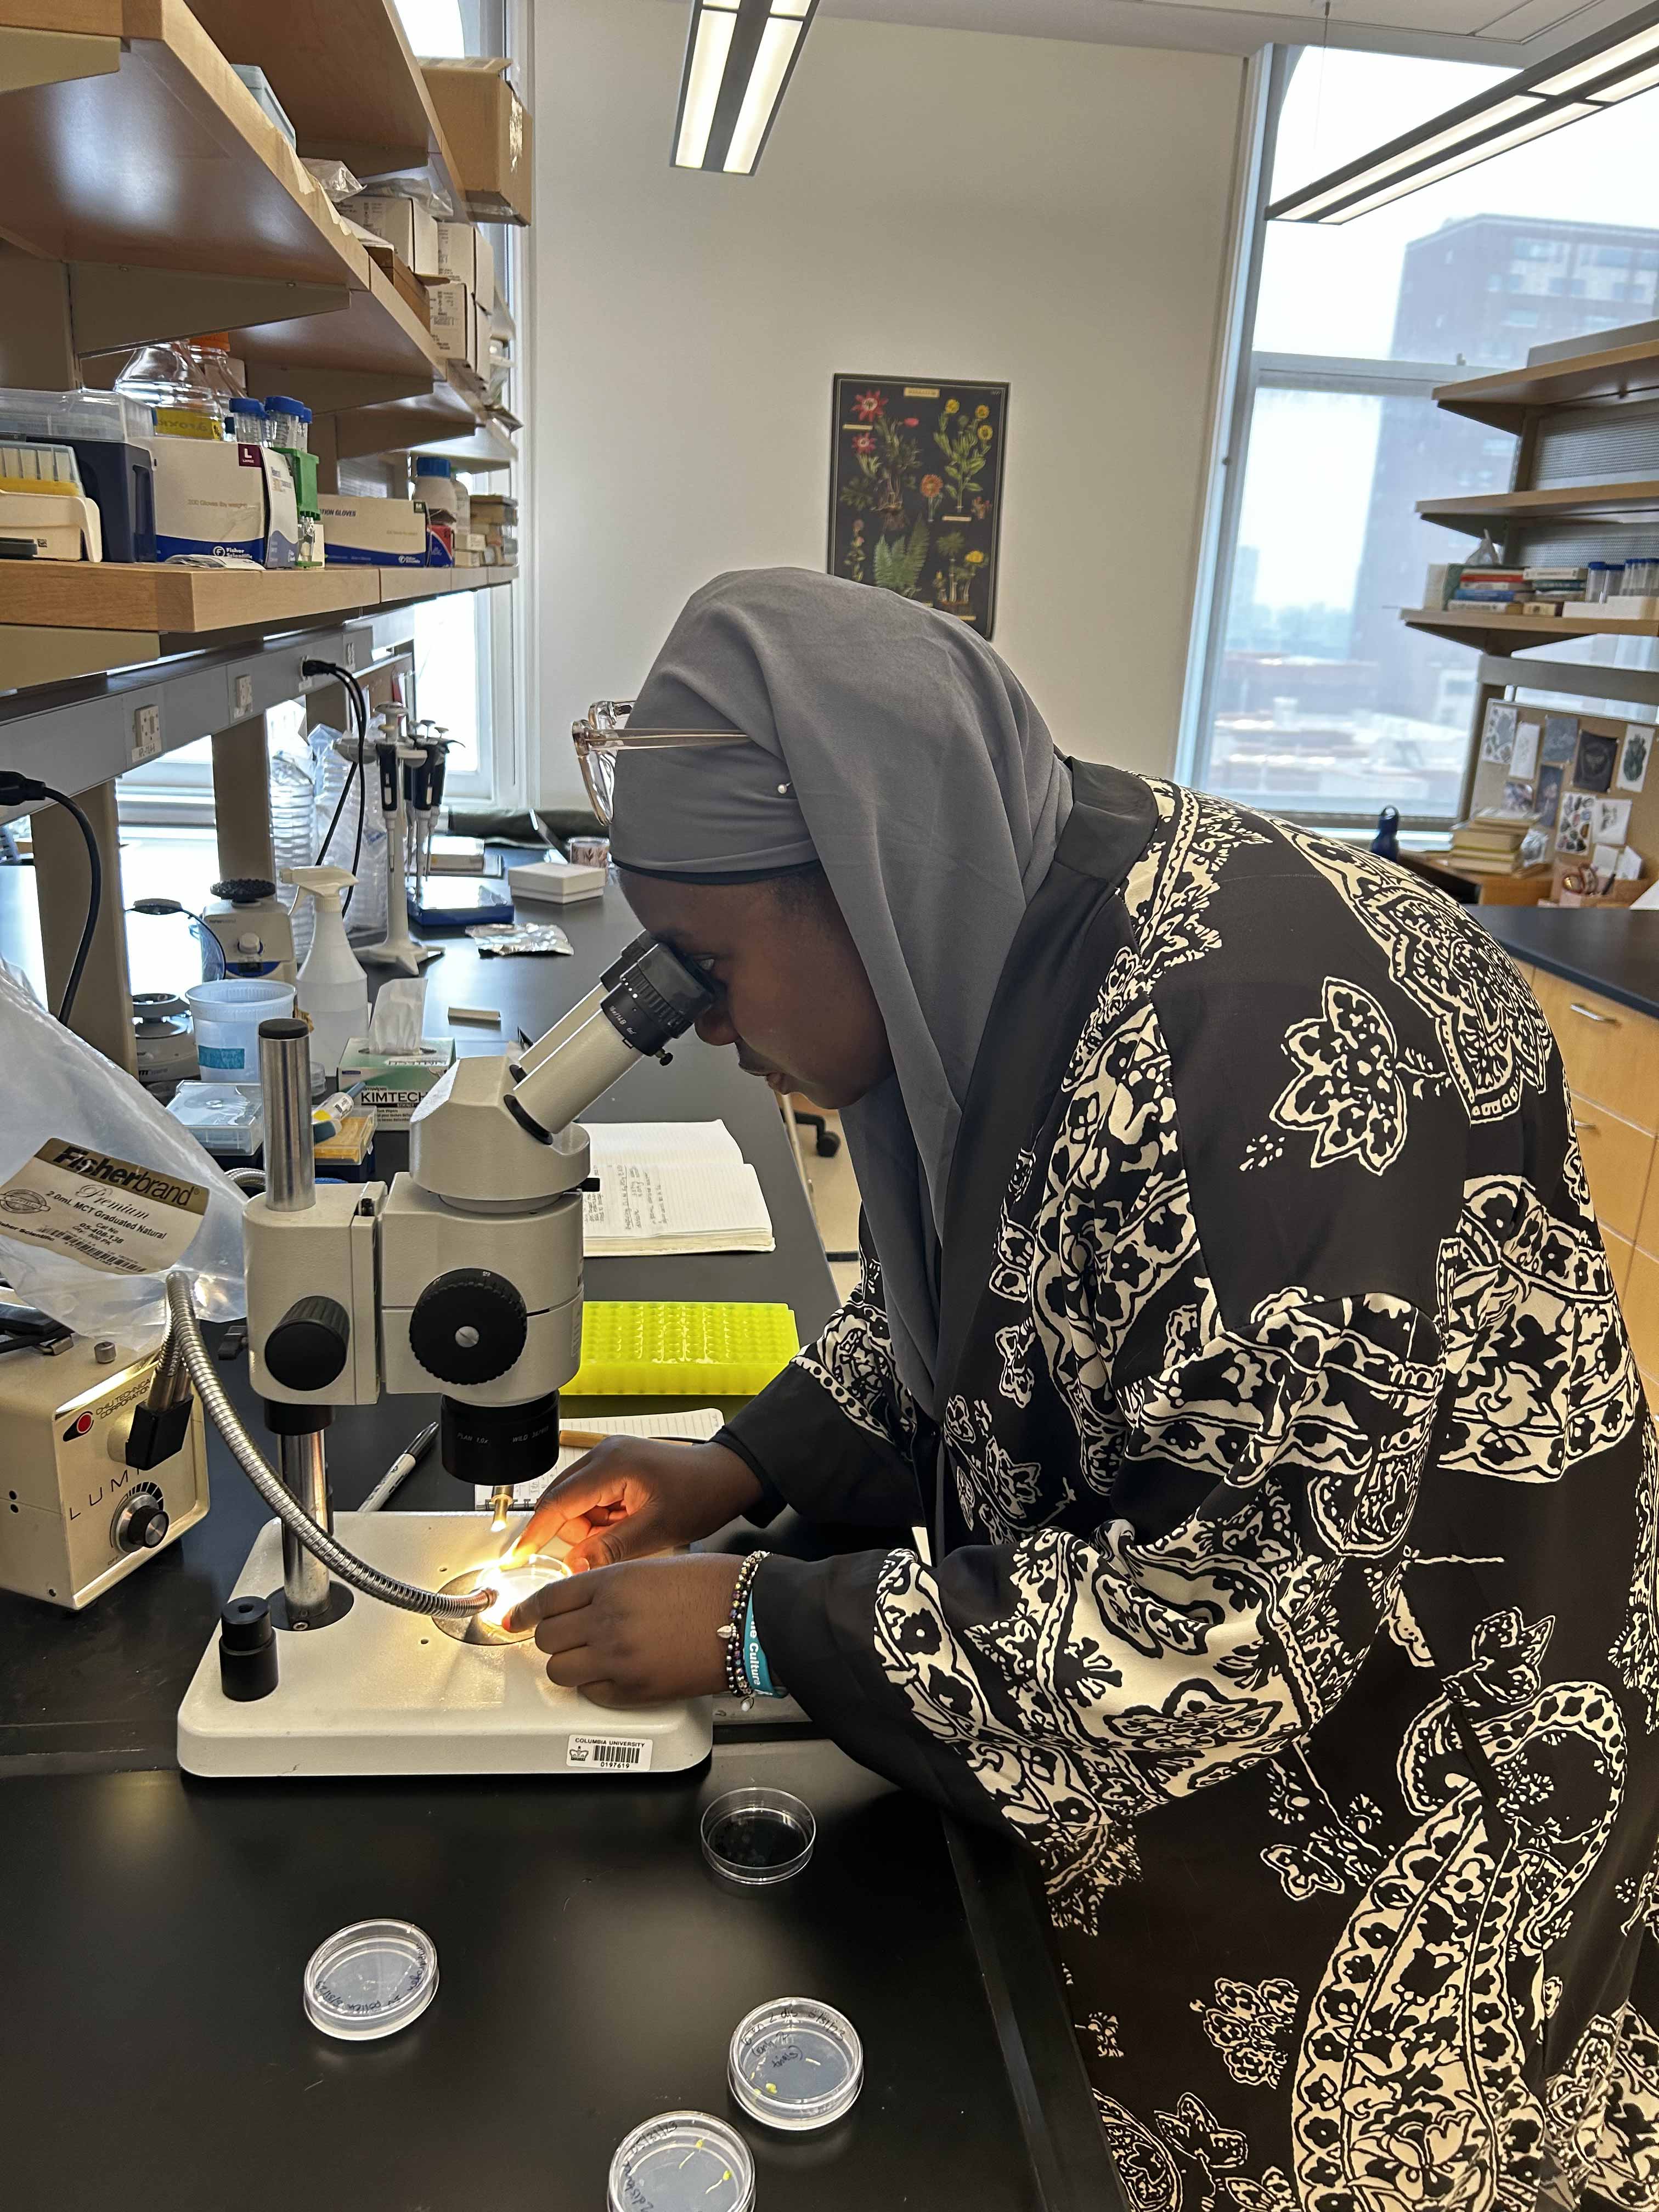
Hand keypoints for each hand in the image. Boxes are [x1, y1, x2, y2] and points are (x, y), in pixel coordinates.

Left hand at [503, 1553, 741, 1705]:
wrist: (751, 1617)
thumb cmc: (714, 1586)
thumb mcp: (654, 1566)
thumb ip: (613, 1584)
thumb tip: (584, 1602)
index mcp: (612, 1582)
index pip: (548, 1599)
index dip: (526, 1611)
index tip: (517, 1618)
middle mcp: (607, 1620)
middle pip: (547, 1637)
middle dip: (550, 1637)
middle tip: (564, 1637)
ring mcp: (618, 1658)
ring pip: (559, 1670)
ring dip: (567, 1664)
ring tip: (586, 1658)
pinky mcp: (634, 1690)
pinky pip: (590, 1694)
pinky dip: (593, 1686)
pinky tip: (611, 1674)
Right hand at [504, 1439, 762, 1572]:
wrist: (727, 1476)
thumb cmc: (701, 1494)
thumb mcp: (656, 1530)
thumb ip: (610, 1549)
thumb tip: (574, 1566)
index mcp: (611, 1465)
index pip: (557, 1502)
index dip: (535, 1532)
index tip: (518, 1556)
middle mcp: (604, 1455)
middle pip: (562, 1502)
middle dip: (575, 1532)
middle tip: (606, 1547)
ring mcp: (610, 1457)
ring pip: (576, 1503)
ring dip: (592, 1526)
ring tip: (629, 1531)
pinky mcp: (616, 1465)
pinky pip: (593, 1499)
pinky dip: (603, 1518)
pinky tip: (629, 1523)